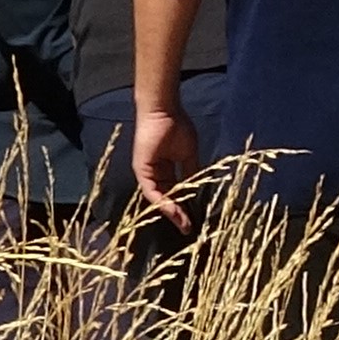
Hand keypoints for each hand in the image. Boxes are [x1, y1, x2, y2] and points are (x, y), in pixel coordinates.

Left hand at [131, 105, 201, 230]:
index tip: (194, 218)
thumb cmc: (176, 126)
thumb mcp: (188, 154)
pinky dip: (161, 202)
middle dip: (178, 214)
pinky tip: (173, 211)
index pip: (175, 191)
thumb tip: (196, 189)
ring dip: (170, 212)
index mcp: (166, 168)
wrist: (164, 111)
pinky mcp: (141, 170)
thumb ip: (190, 171)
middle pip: (166, 198)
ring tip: (182, 224)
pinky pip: (151, 190)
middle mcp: (155, 173)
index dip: (184, 205)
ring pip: (158, 198)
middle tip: (188, 228)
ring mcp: (147, 172)